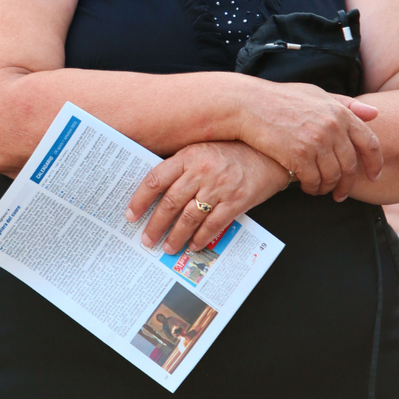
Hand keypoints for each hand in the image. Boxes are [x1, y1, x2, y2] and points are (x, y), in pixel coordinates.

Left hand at [125, 141, 288, 254]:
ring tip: (168, 247)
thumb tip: (157, 193)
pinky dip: (201, 238)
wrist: (268, 154)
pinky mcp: (236, 201)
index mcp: (189, 156)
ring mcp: (219, 187)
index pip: (156, 179)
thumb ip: (182, 167)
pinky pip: (214, 224)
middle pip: (170, 203)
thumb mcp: (202, 150)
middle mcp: (202, 171)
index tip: (130, 215)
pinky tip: (193, 245)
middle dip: (155, 225)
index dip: (140, 200)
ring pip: (190, 217)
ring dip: (176, 236)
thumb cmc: (232, 152)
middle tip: (147, 240)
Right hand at [237, 79, 380, 199]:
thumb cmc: (281, 98)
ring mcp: (315, 141)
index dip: (375, 163)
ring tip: (319, 189)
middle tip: (341, 194)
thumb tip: (375, 113)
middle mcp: (331, 126)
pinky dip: (312, 188)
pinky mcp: (298, 155)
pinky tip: (306, 187)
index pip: (370, 142)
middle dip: (347, 184)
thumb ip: (346, 104)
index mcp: (339, 112)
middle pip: (350, 166)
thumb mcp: (316, 94)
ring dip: (327, 188)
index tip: (374, 176)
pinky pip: (313, 181)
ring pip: (332, 177)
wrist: (248, 104)